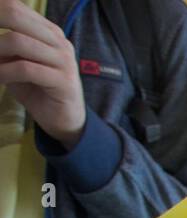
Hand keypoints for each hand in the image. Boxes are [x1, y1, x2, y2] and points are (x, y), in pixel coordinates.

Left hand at [0, 0, 86, 148]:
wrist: (64, 120)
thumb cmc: (38, 89)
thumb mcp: (16, 63)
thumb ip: (4, 48)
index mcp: (48, 31)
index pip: (14, 6)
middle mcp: (59, 41)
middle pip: (16, 15)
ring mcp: (64, 60)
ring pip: (18, 42)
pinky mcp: (64, 81)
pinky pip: (26, 69)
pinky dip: (5, 72)